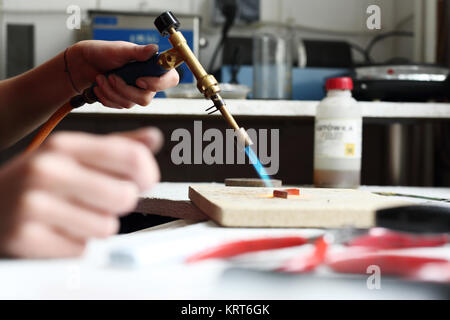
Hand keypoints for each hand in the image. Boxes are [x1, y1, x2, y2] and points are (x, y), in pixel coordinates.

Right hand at [0, 127, 162, 257]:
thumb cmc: (39, 179)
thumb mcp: (72, 154)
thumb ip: (116, 146)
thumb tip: (153, 139)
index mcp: (65, 145)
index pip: (132, 157)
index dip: (147, 174)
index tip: (143, 182)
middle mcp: (48, 170)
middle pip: (125, 196)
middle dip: (120, 203)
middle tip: (99, 200)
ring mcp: (33, 204)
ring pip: (106, 227)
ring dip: (97, 226)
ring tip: (73, 214)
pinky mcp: (26, 237)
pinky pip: (81, 249)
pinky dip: (75, 244)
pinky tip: (57, 230)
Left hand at [68, 40, 178, 108]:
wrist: (85, 64)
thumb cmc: (103, 52)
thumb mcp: (120, 49)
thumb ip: (138, 51)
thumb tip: (154, 49)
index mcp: (152, 66)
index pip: (170, 79)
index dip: (158, 84)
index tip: (139, 80)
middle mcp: (148, 81)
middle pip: (146, 98)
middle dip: (124, 89)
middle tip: (111, 77)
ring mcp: (136, 92)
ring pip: (130, 104)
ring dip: (111, 91)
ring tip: (101, 78)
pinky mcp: (124, 100)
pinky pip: (118, 106)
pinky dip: (106, 97)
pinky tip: (100, 87)